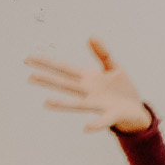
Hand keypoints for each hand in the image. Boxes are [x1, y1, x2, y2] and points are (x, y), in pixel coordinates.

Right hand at [27, 39, 153, 133]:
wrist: (134, 108)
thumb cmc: (120, 88)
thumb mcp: (112, 67)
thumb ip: (103, 53)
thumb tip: (91, 37)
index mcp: (87, 78)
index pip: (64, 69)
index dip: (47, 63)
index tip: (29, 58)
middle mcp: (88, 92)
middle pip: (66, 85)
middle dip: (49, 81)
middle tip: (30, 77)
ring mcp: (98, 104)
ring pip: (79, 104)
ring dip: (63, 104)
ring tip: (47, 103)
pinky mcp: (112, 115)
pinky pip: (103, 120)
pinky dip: (96, 124)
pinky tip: (86, 128)